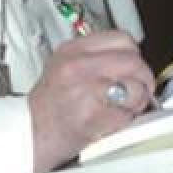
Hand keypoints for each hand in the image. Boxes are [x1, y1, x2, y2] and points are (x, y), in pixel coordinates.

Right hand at [27, 30, 155, 172]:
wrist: (29, 134)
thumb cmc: (47, 106)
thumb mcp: (64, 66)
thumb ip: (95, 58)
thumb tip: (130, 59)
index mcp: (73, 49)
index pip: (122, 38)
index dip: (134, 54)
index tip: (134, 67)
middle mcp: (79, 66)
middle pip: (134, 61)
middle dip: (143, 78)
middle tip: (139, 90)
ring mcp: (86, 89)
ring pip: (136, 87)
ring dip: (138, 100)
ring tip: (124, 106)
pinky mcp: (94, 115)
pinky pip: (128, 113)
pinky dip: (127, 120)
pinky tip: (113, 120)